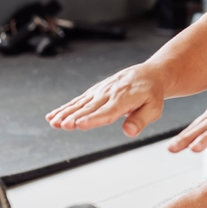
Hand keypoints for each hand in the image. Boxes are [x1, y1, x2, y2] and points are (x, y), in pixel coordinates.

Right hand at [46, 63, 164, 137]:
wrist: (148, 74)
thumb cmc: (151, 93)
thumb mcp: (154, 108)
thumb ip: (141, 120)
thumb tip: (129, 132)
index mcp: (124, 99)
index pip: (107, 111)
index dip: (93, 119)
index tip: (80, 124)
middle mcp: (109, 94)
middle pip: (90, 108)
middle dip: (75, 116)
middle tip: (62, 125)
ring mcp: (100, 92)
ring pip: (80, 104)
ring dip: (65, 113)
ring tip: (53, 122)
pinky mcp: (95, 92)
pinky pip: (78, 100)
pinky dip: (65, 108)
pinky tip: (52, 116)